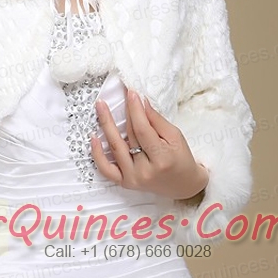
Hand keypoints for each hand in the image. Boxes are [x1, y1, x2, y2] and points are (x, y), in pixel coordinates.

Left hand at [91, 89, 208, 199]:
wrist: (183, 184)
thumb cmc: (181, 158)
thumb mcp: (175, 136)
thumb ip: (156, 120)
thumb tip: (141, 102)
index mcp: (162, 158)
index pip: (142, 130)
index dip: (135, 110)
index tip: (131, 93)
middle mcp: (145, 171)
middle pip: (130, 136)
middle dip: (125, 112)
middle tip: (119, 94)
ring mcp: (133, 178)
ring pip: (116, 148)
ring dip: (106, 125)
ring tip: (101, 107)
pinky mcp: (125, 182)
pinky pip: (106, 169)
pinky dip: (97, 154)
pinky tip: (93, 137)